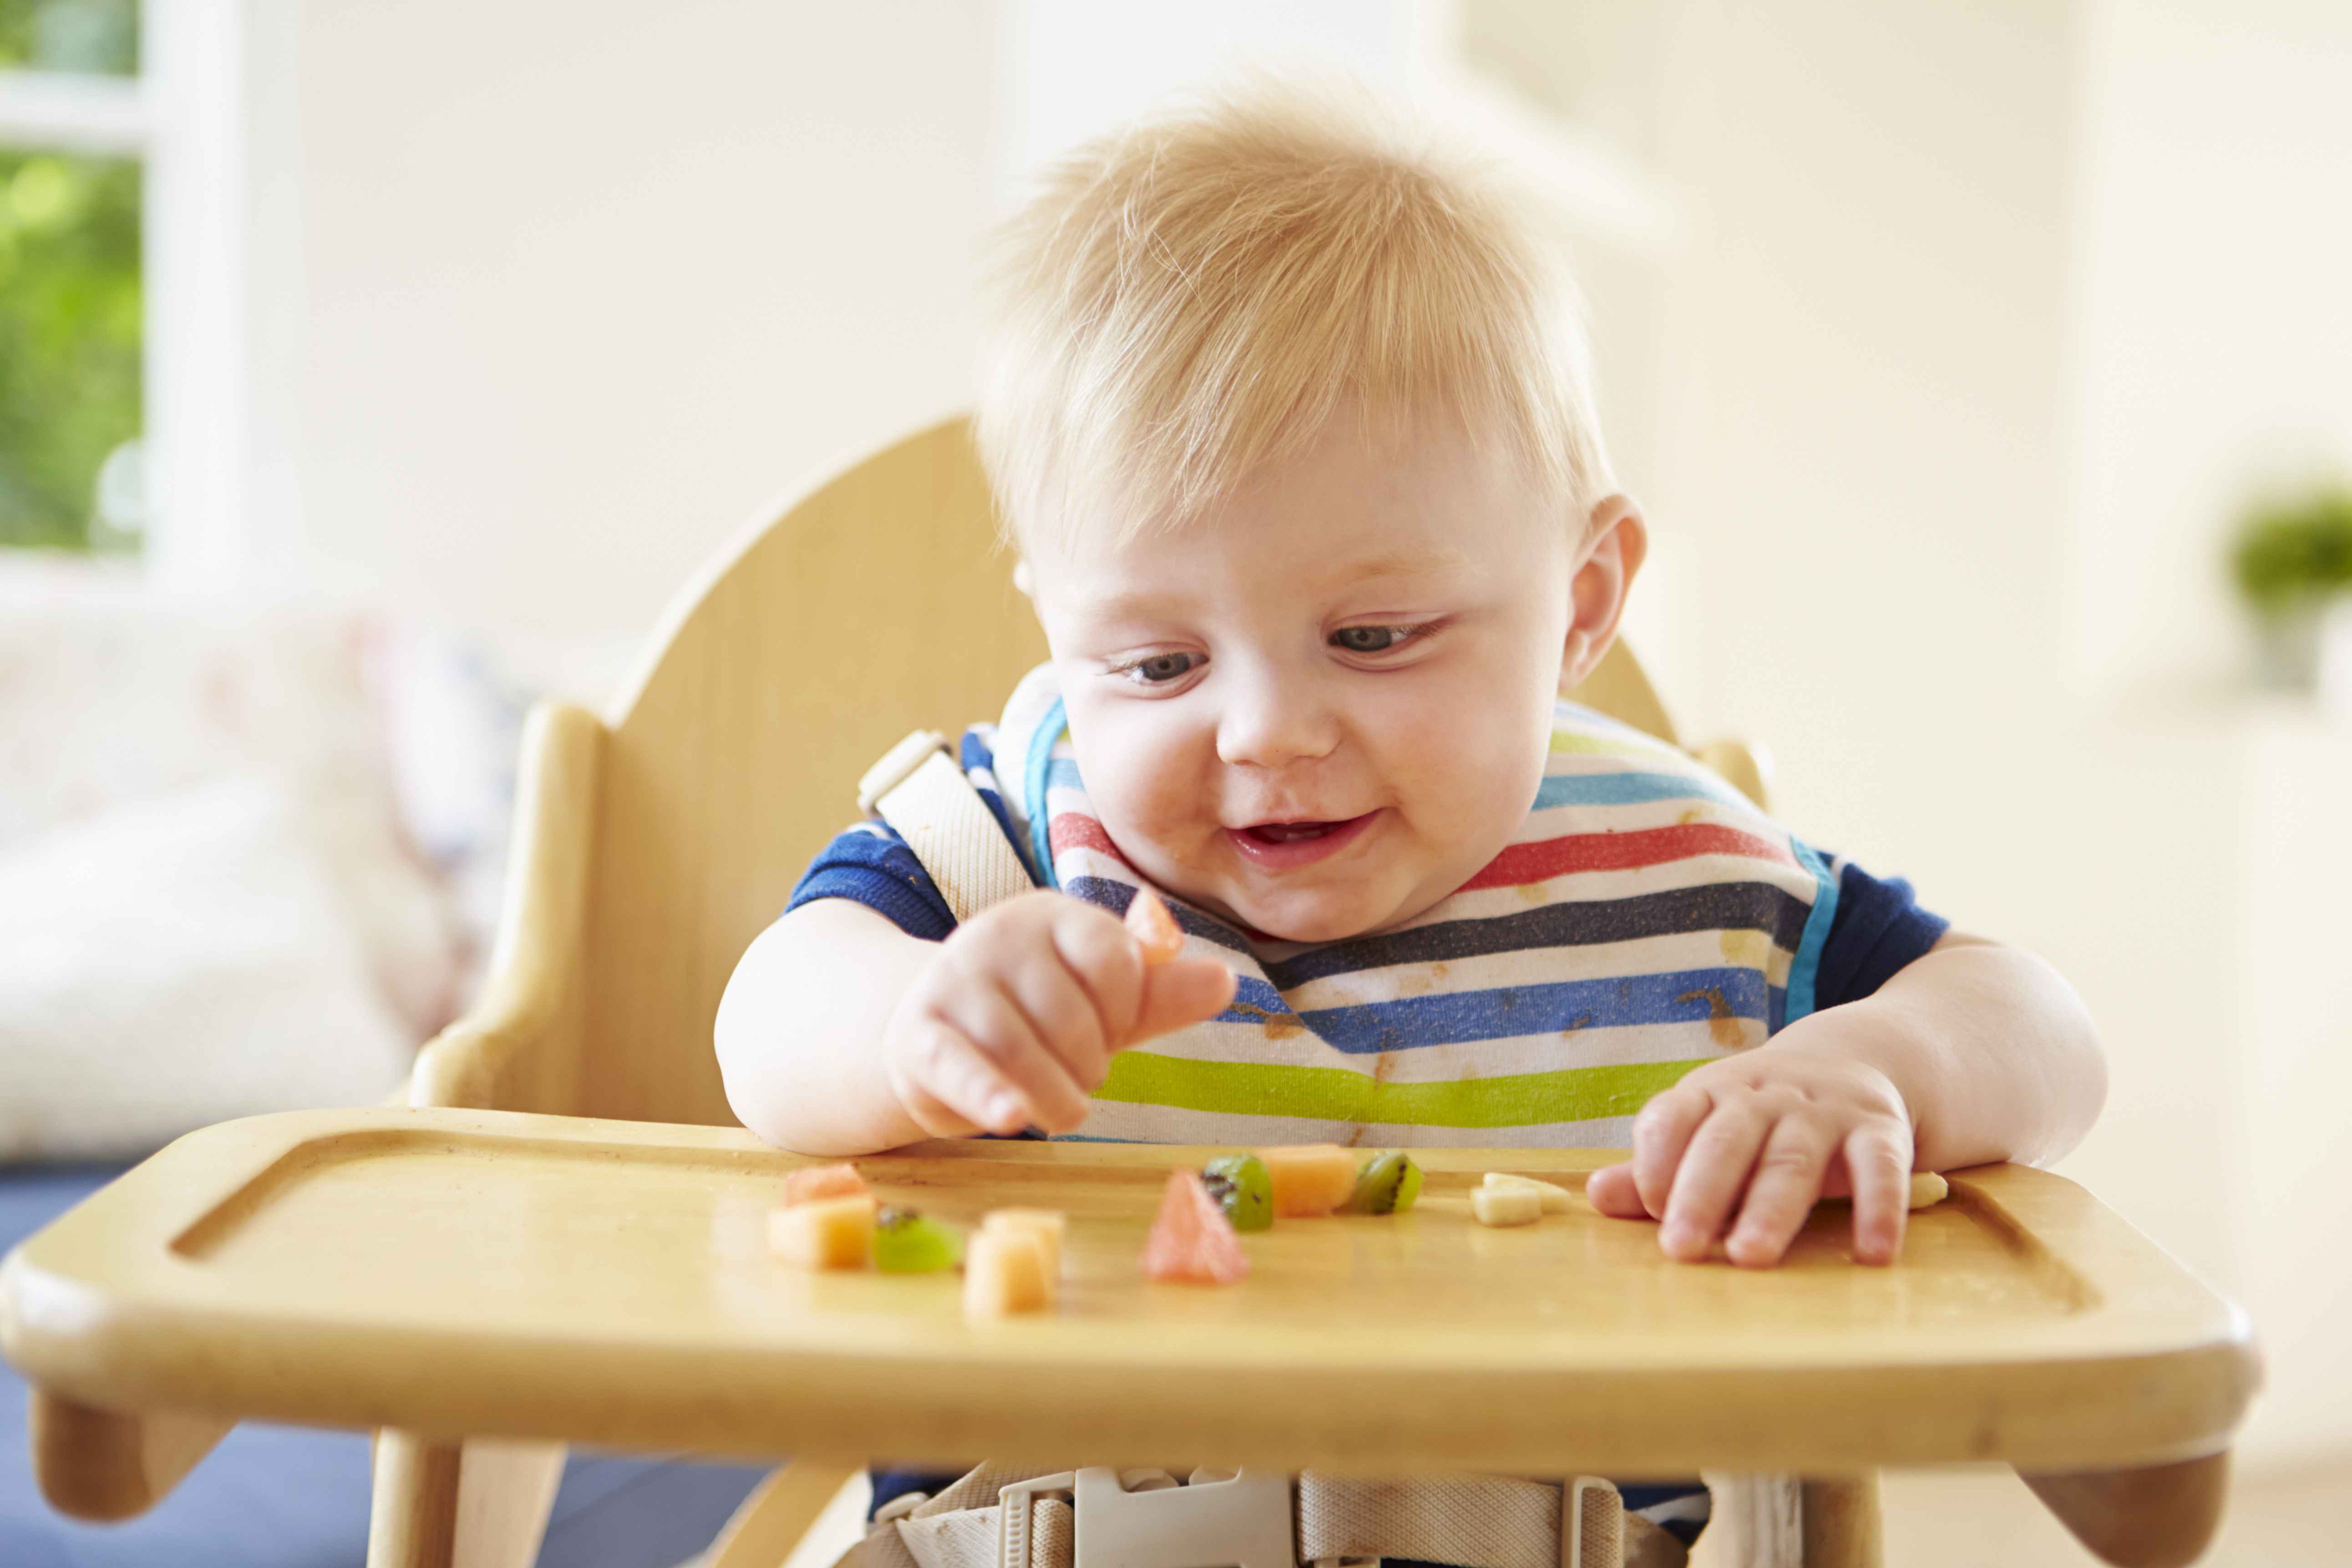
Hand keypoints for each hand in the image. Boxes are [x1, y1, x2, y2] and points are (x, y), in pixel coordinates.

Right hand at [881, 890, 1236, 1137]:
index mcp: (1051, 915)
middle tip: (1073, 1071)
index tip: (1109, 1028)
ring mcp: (952, 982)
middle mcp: (996, 936)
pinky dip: (988, 1095)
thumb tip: (1225, 980)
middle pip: (1072, 1015)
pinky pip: (959, 1066)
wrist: (934, 1041)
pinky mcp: (918, 1035)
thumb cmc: (1035, 1021)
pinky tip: (1011, 1117)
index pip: (1114, 961)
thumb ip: (1159, 994)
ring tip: (1056, 1107)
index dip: (1124, 1011)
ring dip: (1054, 1097)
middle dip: (1088, 1062)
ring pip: (1022, 1050)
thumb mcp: (1103, 1004)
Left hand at [1586, 1038, 1915, 1266]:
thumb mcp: (1705, 1129)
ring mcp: (1823, 1110)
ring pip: (1793, 1158)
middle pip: (1727, 1141)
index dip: (1656, 1160)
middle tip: (1681, 1249)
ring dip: (1771, 1209)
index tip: (1650, 1208)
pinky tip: (1870, 1253)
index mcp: (1711, 1091)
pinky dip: (1877, 1209)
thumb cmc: (1759, 1117)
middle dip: (1701, 1194)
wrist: (1855, 1063)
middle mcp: (1765, 1095)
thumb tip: (1595, 1197)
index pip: (1672, 1117)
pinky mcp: (1880, 1129)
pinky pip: (1879, 1168)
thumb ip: (1654, 1167)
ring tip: (1750, 1257)